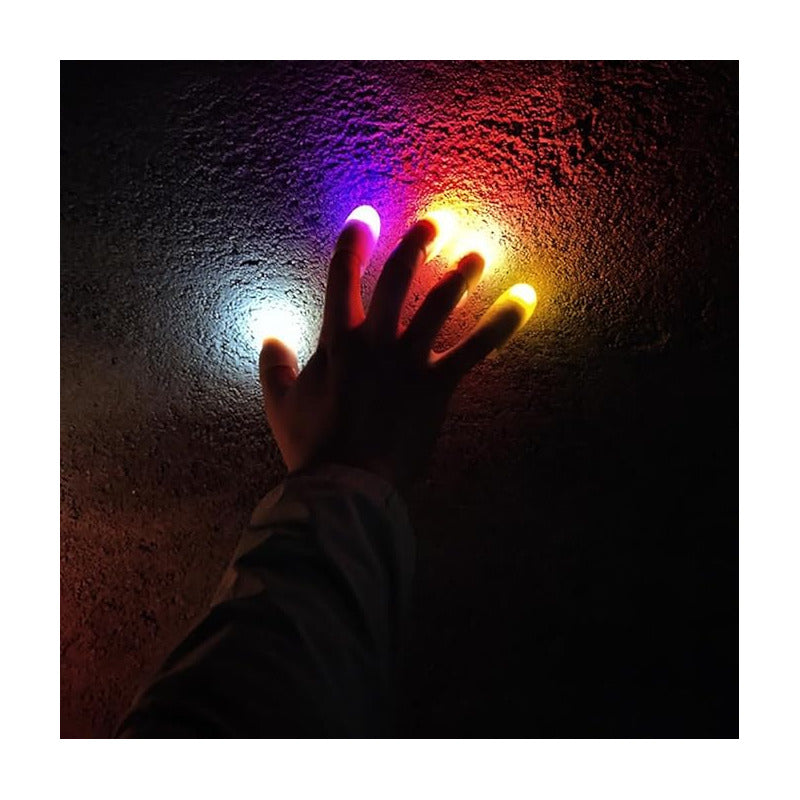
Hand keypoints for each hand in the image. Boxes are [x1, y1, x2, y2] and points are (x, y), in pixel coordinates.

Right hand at [259, 208, 536, 488]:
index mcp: (336, 340)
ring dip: (460, 272)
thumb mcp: (280, 404)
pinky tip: (526, 297)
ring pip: (438, 302)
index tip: (366, 217)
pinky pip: (475, 348)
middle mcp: (375, 340)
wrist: (346, 484)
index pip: (343, 276)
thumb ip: (273, 366)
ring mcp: (408, 361)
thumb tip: (270, 338)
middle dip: (417, 243)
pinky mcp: (437, 385)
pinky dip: (502, 322)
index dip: (354, 242)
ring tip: (479, 252)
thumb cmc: (312, 446)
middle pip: (398, 278)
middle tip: (437, 221)